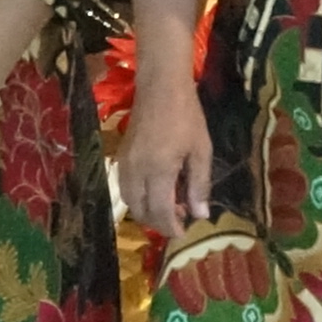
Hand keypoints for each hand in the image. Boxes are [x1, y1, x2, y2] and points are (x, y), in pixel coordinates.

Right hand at [120, 74, 216, 236]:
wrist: (160, 87)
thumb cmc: (186, 116)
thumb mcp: (201, 150)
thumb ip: (199, 184)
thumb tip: (201, 215)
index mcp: (158, 171)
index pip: (160, 212)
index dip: (171, 227)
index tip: (183, 233)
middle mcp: (136, 171)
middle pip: (140, 211)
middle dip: (158, 222)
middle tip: (179, 218)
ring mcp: (124, 164)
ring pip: (129, 201)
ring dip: (147, 210)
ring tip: (170, 204)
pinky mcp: (120, 156)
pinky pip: (125, 187)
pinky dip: (138, 197)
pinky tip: (155, 189)